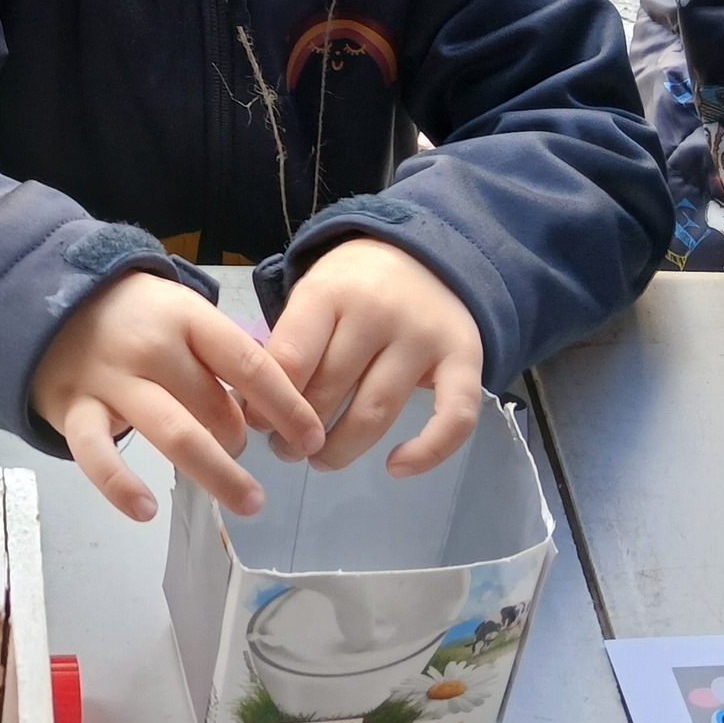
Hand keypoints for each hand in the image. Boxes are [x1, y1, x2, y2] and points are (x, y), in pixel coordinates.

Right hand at [29, 272, 323, 522]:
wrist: (48, 298)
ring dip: (217, 472)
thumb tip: (272, 410)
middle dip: (242, 440)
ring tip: (249, 501)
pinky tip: (145, 510)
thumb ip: (221, 355)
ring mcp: (111, 380)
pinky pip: (96, 454)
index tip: (313, 438)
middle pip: (215, 406)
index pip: (248, 363)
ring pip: (173, 434)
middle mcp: (151, 348)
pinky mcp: (74, 410)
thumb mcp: (181, 315)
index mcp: (186, 318)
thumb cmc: (133, 315)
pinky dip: (119, 484)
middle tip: (246, 457)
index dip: (286, 405)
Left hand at [264, 237, 483, 475]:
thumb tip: (257, 411)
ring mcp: (424, 337)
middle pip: (330, 388)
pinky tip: (396, 468)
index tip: (258, 426)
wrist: (424, 254)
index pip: (291, 359)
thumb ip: (290, 344)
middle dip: (300, 431)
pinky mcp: (466, 359)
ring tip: (321, 460)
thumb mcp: (314, 297)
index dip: (268, 403)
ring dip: (342, 448)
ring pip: (377, 410)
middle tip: (285, 449)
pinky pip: (453, 418)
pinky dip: (427, 452)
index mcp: (330, 292)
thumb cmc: (354, 287)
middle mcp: (378, 313)